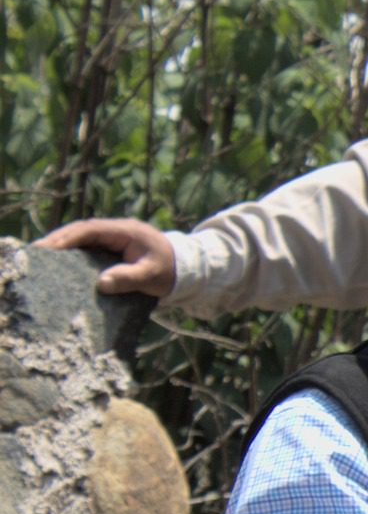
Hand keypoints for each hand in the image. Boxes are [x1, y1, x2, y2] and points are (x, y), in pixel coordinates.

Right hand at [33, 218, 176, 296]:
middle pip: (80, 231)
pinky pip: (88, 247)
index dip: (67, 238)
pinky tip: (60, 265)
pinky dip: (74, 253)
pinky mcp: (112, 248)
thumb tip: (101, 283)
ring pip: (82, 238)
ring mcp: (113, 238)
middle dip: (58, 240)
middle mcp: (115, 230)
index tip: (48, 248)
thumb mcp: (152, 276)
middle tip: (35, 253)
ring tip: (41, 259)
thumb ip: (129, 278)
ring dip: (63, 246)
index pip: (89, 230)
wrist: (186, 268)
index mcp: (124, 231)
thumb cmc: (170, 270)